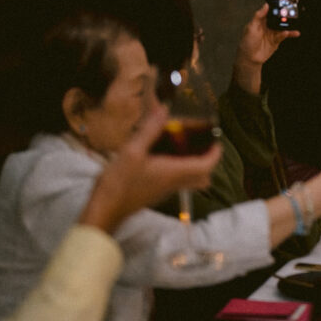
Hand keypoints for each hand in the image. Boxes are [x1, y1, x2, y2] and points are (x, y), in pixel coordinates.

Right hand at [79, 104, 221, 232]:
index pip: (207, 165)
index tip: (216, 139)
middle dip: (208, 158)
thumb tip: (165, 109)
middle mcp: (175, 183)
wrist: (104, 211)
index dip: (215, 152)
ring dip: (195, 164)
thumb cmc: (118, 182)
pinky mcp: (157, 193)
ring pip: (192, 180)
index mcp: (174, 172)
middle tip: (202, 141)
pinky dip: (180, 168)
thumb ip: (150, 130)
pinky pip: (178, 181)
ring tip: (184, 145)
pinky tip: (164, 155)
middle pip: (203, 175)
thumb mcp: (131, 151)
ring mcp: (166, 190)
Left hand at [232, 3, 298, 93]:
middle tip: (291, 14)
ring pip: (282, 27)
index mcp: (260, 21)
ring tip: (295, 24)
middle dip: (284, 17)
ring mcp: (272, 33)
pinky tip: (288, 33)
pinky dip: (287, 34)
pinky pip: (283, 36)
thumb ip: (259, 15)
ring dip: (289, 26)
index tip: (282, 5)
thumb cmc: (247, 42)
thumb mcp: (251, 27)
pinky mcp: (276, 40)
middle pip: (278, 19)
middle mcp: (267, 26)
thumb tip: (265, 5)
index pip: (270, 12)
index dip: (275, 8)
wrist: (250, 58)